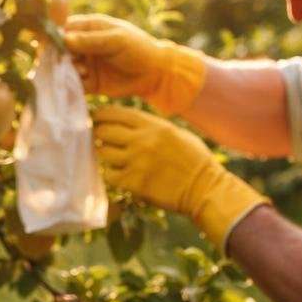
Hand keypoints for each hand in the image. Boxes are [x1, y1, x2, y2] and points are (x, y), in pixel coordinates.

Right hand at [65, 14, 206, 115]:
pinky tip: (74, 86)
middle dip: (58, 57)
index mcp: (90, 28)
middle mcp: (84, 46)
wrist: (156, 74)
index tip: (49, 47)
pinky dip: (71, 87)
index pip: (65, 29)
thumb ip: (91, 41)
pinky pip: (75, 85)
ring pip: (66, 68)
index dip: (55, 37)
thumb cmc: (139, 49)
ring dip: (65, 72)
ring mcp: (86, 65)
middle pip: (61, 50)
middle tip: (62, 63)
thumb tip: (64, 40)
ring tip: (80, 73)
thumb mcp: (116, 40)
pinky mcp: (90, 83)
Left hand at [93, 105, 268, 251]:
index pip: (116, 113)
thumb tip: (128, 124)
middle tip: (99, 138)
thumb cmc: (194, 160)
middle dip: (99, 133)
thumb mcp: (176, 133)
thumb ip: (152, 127)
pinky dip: (111, 174)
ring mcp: (135, 162)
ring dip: (105, 154)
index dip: (102, 114)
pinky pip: (109, 175)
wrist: (204, 188)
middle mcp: (141, 141)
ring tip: (112, 157)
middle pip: (104, 131)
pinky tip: (119, 174)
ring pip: (103, 153)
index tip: (97, 117)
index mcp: (153, 125)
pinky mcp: (133, 183)